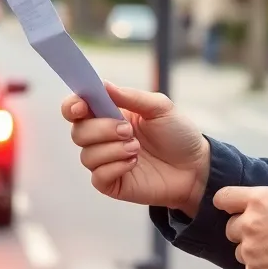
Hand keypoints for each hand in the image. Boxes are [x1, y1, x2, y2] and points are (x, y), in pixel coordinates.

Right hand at [62, 82, 210, 215]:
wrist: (195, 166)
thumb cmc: (177, 134)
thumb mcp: (160, 107)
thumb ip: (131, 97)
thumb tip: (103, 85)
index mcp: (109, 114)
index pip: (76, 109)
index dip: (72, 106)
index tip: (81, 107)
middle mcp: (102, 138)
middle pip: (78, 132)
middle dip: (101, 129)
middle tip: (129, 131)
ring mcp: (106, 161)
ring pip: (86, 155)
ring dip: (112, 150)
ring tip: (137, 148)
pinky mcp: (112, 183)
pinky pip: (98, 176)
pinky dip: (115, 167)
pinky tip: (134, 163)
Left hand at [215, 150, 267, 268]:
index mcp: (257, 200)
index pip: (224, 197)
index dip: (228, 201)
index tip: (235, 205)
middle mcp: (248, 225)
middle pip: (231, 227)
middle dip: (243, 228)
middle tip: (266, 230)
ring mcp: (250, 251)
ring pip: (240, 250)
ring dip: (251, 249)